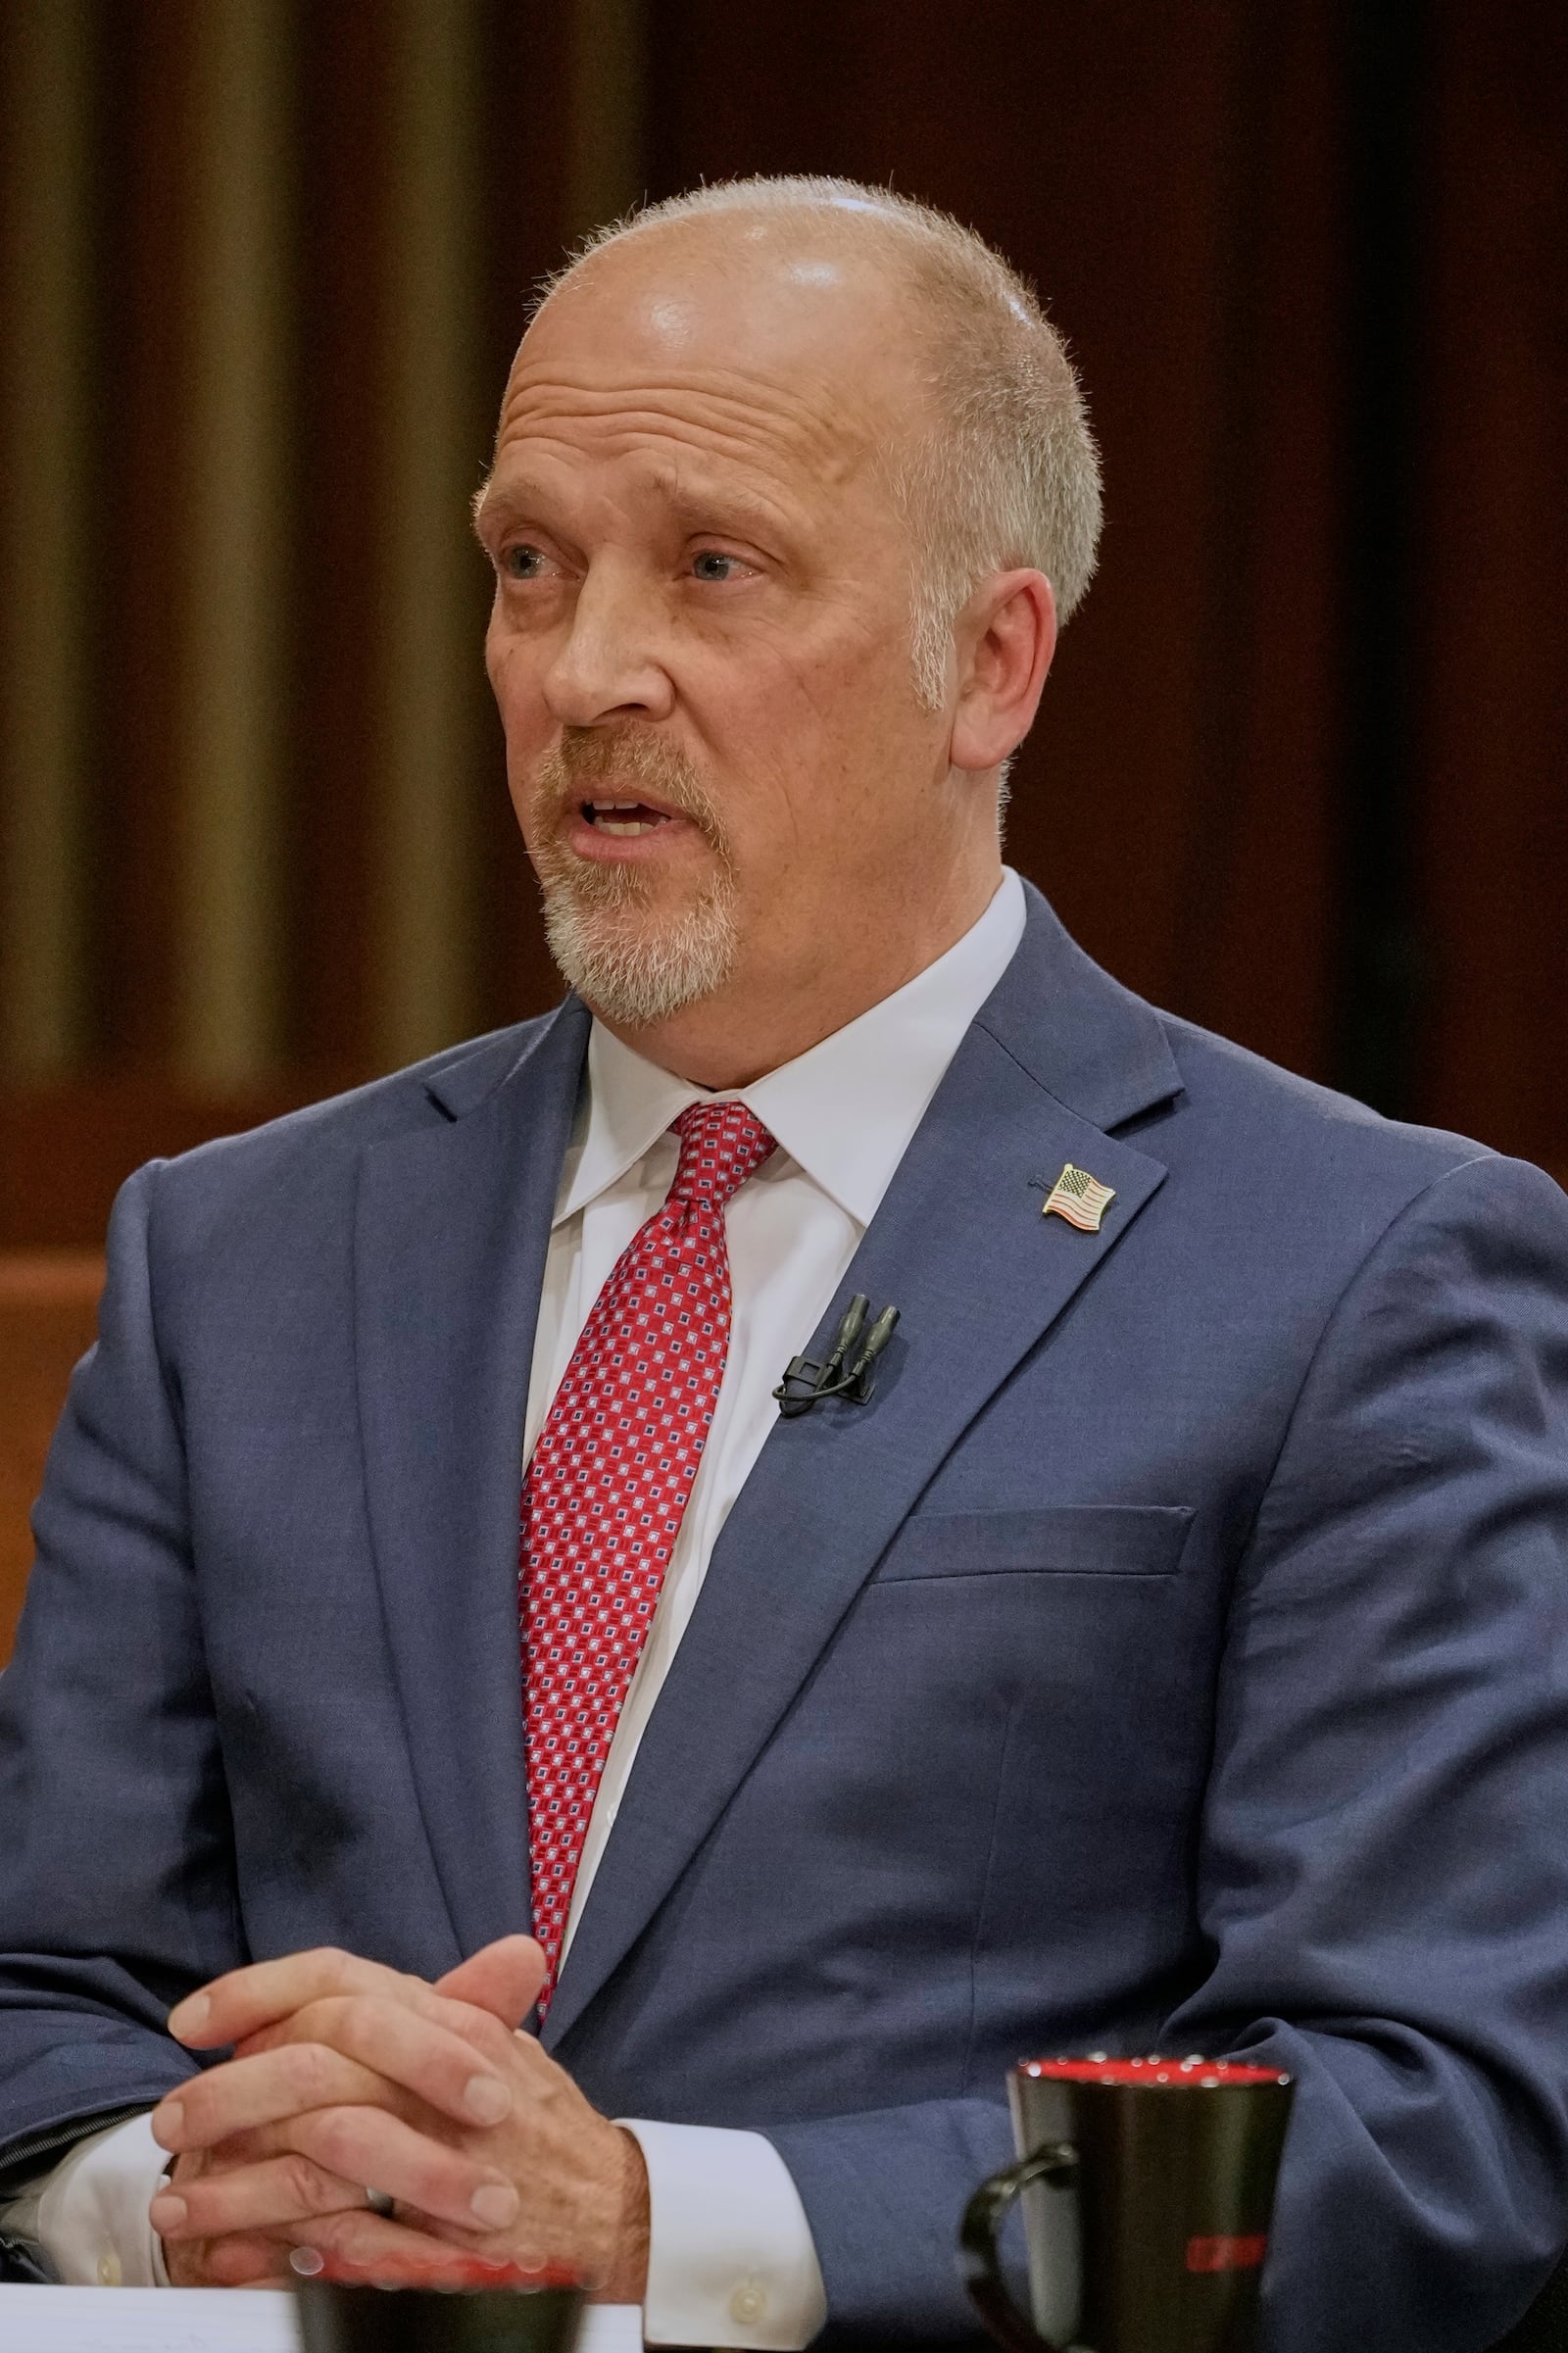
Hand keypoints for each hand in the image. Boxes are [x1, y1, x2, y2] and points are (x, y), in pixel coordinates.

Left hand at [148, 1941, 649, 2299]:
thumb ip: (419, 2011)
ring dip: (234, 2188)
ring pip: (314, 2162)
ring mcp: (444, 2163)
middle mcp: (446, 2079)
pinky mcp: (440, 2246)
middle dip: (226, 2095)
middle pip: (315, 2063)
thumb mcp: (493, 2043)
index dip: (259, 1990)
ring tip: (177, 2208)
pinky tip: (233, 2258)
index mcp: (454, 2022)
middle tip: (169, 2122)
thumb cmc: (541, 2126)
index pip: (342, 1978)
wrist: (613, 2210)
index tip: (194, 2019)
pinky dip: (280, 2254)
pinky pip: (343, 2245)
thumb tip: (322, 1993)